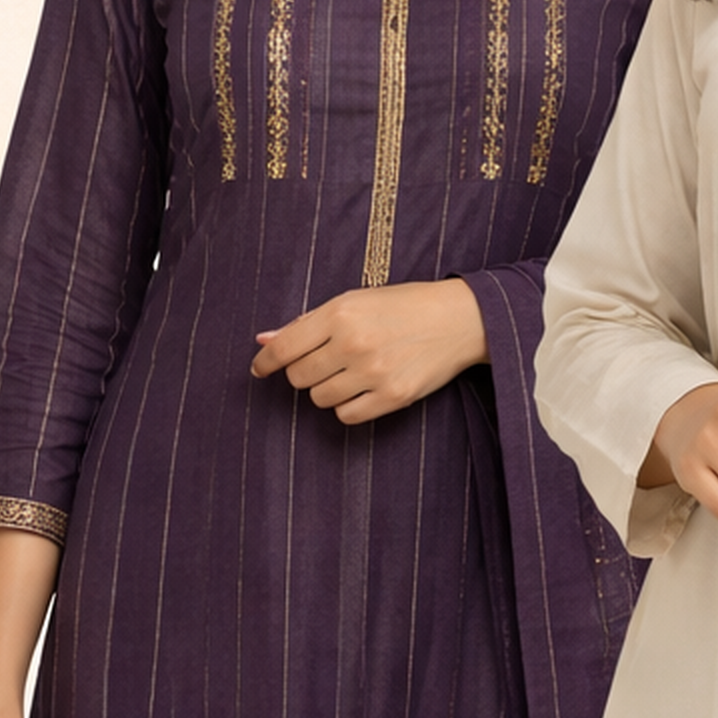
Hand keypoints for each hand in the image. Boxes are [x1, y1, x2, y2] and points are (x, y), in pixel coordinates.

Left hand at [251, 280, 486, 424]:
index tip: (259, 369)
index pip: (284, 346)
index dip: (265, 361)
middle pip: (299, 377)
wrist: (459, 319)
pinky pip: (346, 416)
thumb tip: (263, 340)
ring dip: (327, 389)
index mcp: (340, 312)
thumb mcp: (354, 301)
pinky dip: (347, 407)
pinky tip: (362, 389)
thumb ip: (307, 323)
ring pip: (320, 398)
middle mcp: (353, 342)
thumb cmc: (402, 306)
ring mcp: (373, 372)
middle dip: (303, 372)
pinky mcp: (393, 396)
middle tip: (324, 362)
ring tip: (350, 372)